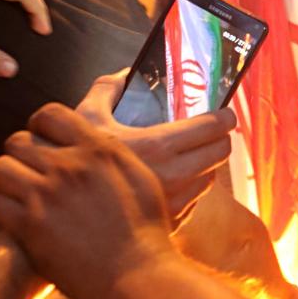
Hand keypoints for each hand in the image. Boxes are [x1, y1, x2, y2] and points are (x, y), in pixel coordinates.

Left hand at [0, 109, 176, 298]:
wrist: (137, 277)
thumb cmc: (146, 231)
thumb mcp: (140, 177)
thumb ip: (111, 154)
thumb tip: (95, 141)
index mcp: (97, 149)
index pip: (49, 114)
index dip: (39, 126)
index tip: (42, 140)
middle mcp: (68, 166)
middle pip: (17, 140)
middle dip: (20, 155)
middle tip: (30, 173)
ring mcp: (46, 196)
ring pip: (0, 168)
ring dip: (7, 181)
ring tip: (20, 195)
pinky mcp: (30, 228)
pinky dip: (4, 211)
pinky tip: (19, 220)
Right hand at [67, 68, 236, 216]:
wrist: (72, 220)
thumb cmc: (79, 170)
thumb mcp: (85, 121)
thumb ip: (105, 90)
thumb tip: (123, 75)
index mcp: (158, 146)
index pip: (212, 128)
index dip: (223, 117)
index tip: (224, 113)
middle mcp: (174, 176)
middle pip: (220, 153)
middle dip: (220, 138)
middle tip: (212, 131)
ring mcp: (175, 202)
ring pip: (209, 178)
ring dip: (205, 164)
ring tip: (191, 155)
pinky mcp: (172, 223)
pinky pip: (194, 201)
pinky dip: (190, 187)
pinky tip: (173, 181)